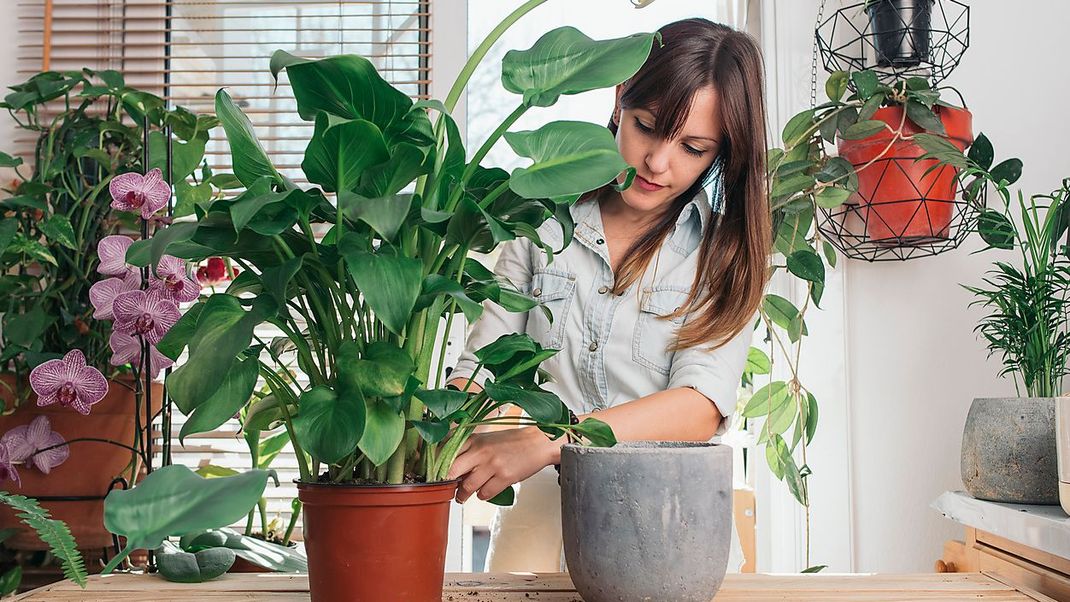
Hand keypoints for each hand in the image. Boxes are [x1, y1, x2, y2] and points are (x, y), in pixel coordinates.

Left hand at [445, 427, 561, 502]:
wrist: (537, 443)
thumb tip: (448, 466)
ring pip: (467, 486)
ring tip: (462, 496)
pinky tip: (484, 491)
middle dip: (447, 483)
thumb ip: (467, 449)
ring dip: (463, 494)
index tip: (435, 475)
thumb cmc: (510, 442)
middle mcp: (481, 451)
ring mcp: (493, 464)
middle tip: (447, 488)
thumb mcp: (485, 439)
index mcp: (474, 439)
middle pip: (452, 471)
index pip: (446, 453)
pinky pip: (485, 494)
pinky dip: (482, 495)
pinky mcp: (504, 477)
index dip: (438, 467)